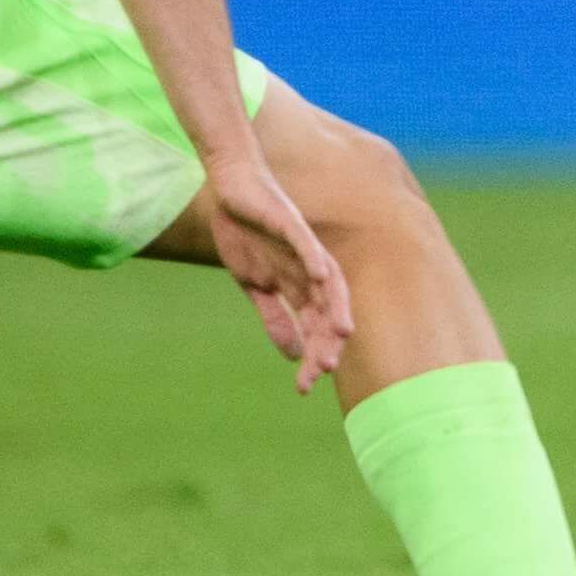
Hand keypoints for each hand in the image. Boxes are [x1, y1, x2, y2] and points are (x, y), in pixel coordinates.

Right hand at [202, 151, 352, 393]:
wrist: (234, 189)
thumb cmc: (248, 235)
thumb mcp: (256, 286)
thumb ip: (275, 317)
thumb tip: (292, 353)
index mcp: (299, 285)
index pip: (314, 325)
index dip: (313, 353)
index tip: (306, 385)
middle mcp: (308, 269)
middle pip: (325, 310)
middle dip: (325, 341)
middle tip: (322, 371)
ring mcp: (302, 247)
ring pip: (326, 282)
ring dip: (333, 307)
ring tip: (341, 333)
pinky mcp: (289, 223)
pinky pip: (307, 243)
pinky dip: (315, 259)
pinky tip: (321, 277)